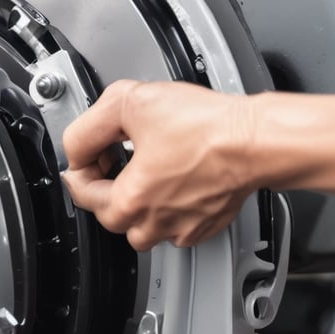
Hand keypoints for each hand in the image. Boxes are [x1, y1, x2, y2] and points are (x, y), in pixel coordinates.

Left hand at [62, 80, 255, 250]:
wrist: (256, 139)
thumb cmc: (205, 126)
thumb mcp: (128, 103)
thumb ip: (88, 128)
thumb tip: (77, 149)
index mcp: (128, 202)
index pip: (81, 192)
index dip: (80, 166)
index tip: (90, 153)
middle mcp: (152, 224)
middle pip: (109, 212)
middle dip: (106, 185)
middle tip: (117, 157)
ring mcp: (180, 229)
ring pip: (140, 227)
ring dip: (136, 203)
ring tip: (145, 171)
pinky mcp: (203, 227)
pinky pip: (172, 226)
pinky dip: (167, 208)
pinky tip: (173, 179)